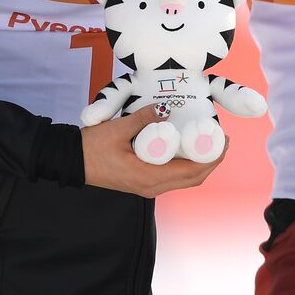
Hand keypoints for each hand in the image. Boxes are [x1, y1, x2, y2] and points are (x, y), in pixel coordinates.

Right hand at [81, 107, 226, 196]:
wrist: (71, 161)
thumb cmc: (92, 147)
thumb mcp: (119, 128)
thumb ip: (143, 117)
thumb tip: (166, 107)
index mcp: (149, 177)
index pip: (191, 173)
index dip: (212, 158)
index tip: (223, 141)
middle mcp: (151, 187)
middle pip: (193, 179)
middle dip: (212, 161)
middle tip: (223, 141)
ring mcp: (147, 187)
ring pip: (184, 180)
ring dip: (201, 165)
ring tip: (211, 143)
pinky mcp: (142, 183)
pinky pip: (173, 178)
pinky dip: (187, 167)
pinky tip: (190, 150)